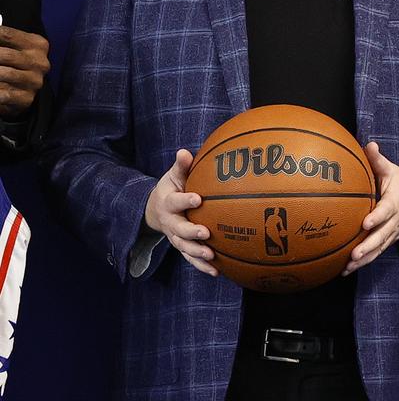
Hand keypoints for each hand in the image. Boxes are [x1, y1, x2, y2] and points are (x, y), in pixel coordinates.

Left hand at [0, 26, 49, 117]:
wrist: (23, 89)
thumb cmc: (12, 64)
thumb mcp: (11, 47)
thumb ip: (1, 40)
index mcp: (37, 45)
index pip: (7, 34)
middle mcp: (39, 62)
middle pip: (4, 54)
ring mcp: (34, 81)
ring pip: (2, 73)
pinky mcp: (26, 98)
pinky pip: (3, 94)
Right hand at [143, 149, 216, 275]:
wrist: (157, 209)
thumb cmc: (172, 188)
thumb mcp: (174, 176)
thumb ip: (181, 166)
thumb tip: (184, 152)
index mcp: (169, 202)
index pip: (176, 201)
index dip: (185, 200)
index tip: (198, 198)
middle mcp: (171, 222)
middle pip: (179, 229)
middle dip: (191, 232)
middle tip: (205, 233)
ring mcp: (175, 237)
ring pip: (184, 247)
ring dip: (197, 253)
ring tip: (211, 255)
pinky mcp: (182, 247)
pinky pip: (191, 259)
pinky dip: (202, 266)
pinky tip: (217, 271)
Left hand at [344, 142, 398, 273]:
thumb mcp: (392, 169)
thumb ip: (378, 160)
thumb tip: (368, 144)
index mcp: (395, 201)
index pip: (386, 210)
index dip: (377, 217)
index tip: (365, 223)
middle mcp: (395, 220)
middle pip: (382, 235)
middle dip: (368, 246)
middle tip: (354, 254)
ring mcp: (393, 232)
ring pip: (379, 248)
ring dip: (365, 259)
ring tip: (348, 267)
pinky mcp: (390, 240)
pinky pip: (377, 253)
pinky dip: (364, 262)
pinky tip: (346, 270)